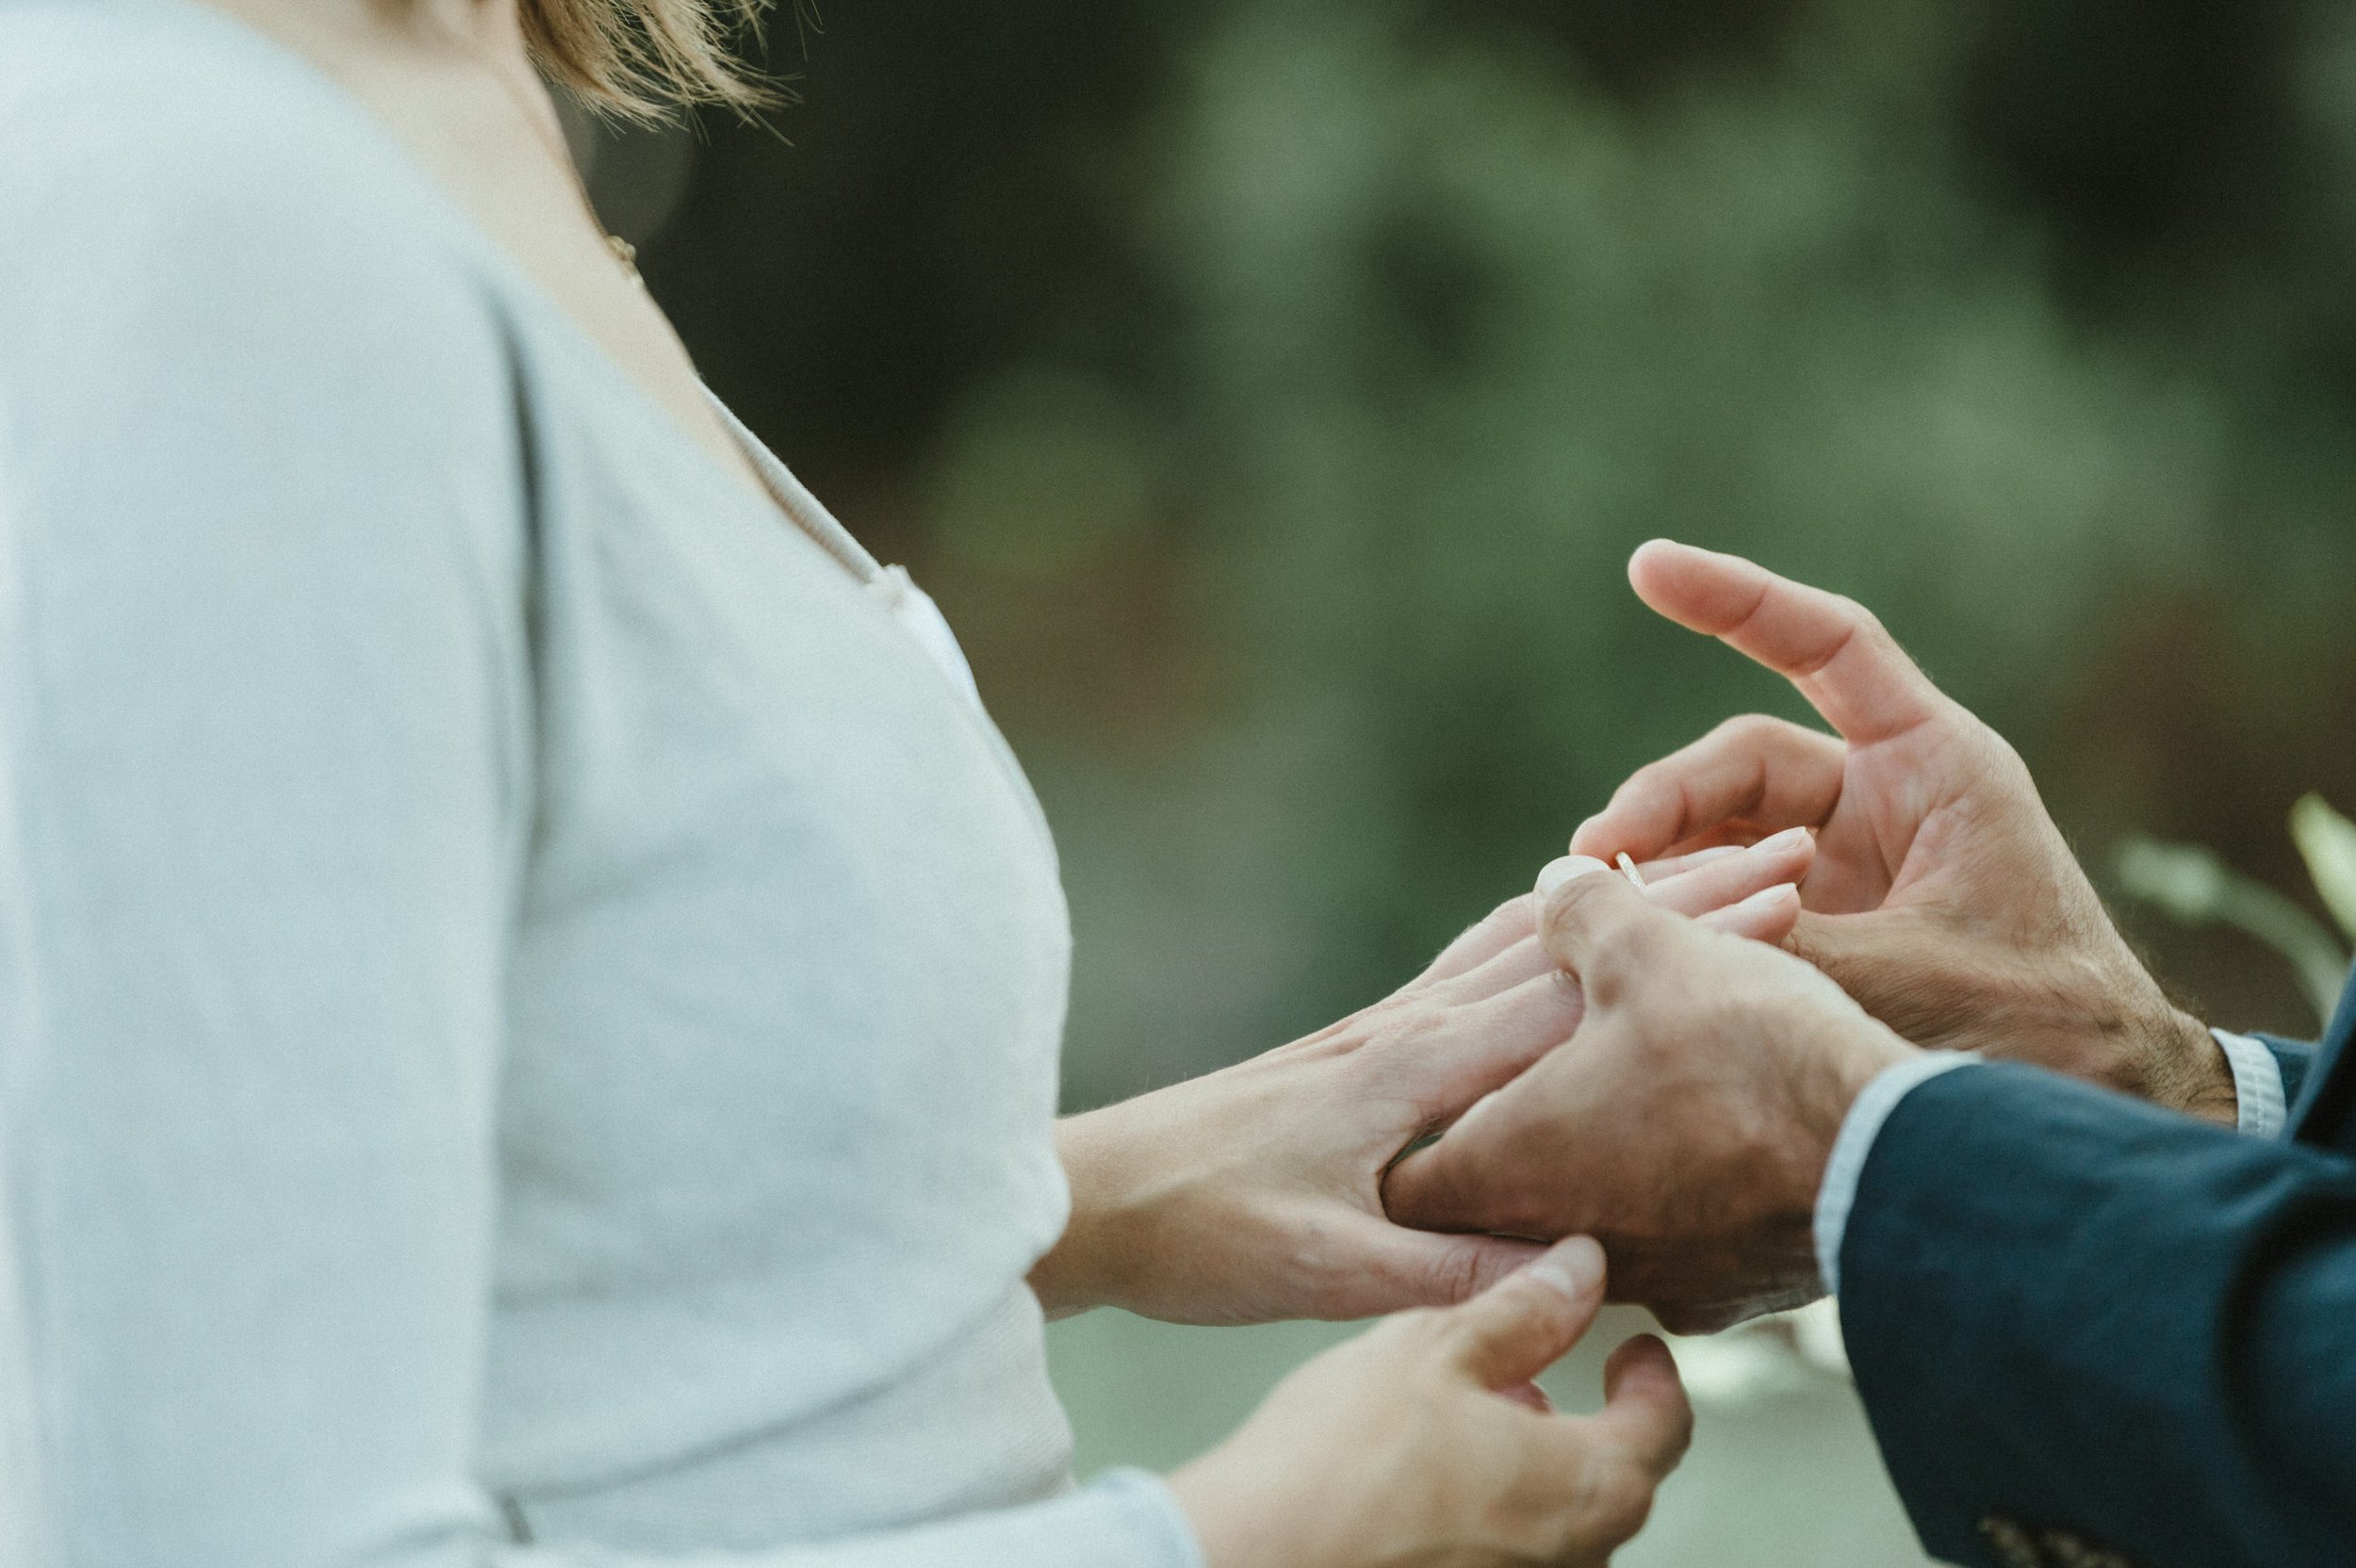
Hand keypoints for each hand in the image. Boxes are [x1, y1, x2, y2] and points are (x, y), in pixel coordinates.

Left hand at [1031, 834, 1817, 1324]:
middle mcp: (1402, 1028)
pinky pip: (1467, 973)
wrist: (1090, 1195)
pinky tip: (1556, 938)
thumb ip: (1452, 1270)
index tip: (1782, 893)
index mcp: (1410, 1069)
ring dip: (1613, 909)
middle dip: (1678, 901)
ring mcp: (1378, 1030)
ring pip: (1516, 944)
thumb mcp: (1326, 1272)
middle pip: (1563, 943)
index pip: (1572, 986)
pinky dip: (1534, 937)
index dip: (1679, 938)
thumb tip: (1581, 1268)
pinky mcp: (1358, 1049)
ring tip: (1704, 866)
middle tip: (1787, 858)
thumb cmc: (1197, 1231)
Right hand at [1171, 1236, 1692, 1567]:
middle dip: (1582, 1418)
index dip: (1654, 1374)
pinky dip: (1486, 1511)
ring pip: (1554, 1522)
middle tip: (1534, 1373)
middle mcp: (1572, 1558)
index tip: (1637, 1347)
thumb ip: (1522, 1309)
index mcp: (1586, 1485)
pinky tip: (1421, 1478)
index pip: (1665, 1424)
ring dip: (1529, 1467)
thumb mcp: (1434, 1347)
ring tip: (1462, 1419)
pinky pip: (1504, 1554)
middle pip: (1611, 1479)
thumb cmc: (1338, 1462)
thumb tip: (1579, 1268)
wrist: (1252, 1558)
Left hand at [1385, 867, 1915, 1331]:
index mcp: (1504, 1163)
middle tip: (1520, 1080)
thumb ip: (1578, 917)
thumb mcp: (1647, 954)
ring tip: (1632, 1086)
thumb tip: (1551, 885)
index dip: (1415, 1134)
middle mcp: (1557, 1238)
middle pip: (1495, 1194)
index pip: (1411, 1178)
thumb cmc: (1747, 1057)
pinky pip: (1669, 1240)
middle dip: (1510, 1130)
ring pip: (1588, 1212)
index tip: (1427, 1103)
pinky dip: (1675, 1188)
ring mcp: (1641, 1279)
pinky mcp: (1717, 1296)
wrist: (1891, 1167)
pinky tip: (1703, 1141)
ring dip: (1600, 1155)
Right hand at [1567, 540, 2233, 1122]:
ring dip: (1661, 863)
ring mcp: (1851, 865)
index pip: (1829, 649)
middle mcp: (1886, 801)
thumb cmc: (2043, 1028)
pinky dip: (1684, 913)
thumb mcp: (1909, 976)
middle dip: (1661, 801)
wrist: (2101, 1103)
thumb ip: (1783, 943)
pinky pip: (1733, 896)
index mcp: (1935, 768)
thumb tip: (1647, 926)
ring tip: (1601, 908)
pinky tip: (1631, 941)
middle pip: (1744, 764)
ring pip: (1724, 833)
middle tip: (1595, 857)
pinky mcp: (1824, 926)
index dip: (1738, 601)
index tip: (1649, 567)